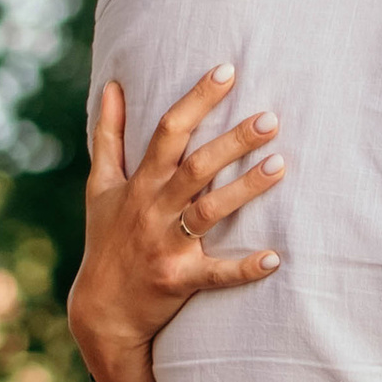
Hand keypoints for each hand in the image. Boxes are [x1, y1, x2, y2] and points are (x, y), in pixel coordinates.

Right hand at [66, 65, 286, 381]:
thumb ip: (108, 135)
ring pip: (209, 211)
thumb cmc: (106, 240)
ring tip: (280, 165)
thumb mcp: (101, 186)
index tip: (228, 70)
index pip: (168, 131)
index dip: (197, 99)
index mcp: (139, 183)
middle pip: (195, 167)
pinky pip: (216, 274)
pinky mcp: (180, 281)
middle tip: (271, 117)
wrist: (101, 310)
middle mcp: (153, 209)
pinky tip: (275, 258)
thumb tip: (111, 84)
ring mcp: (167, 246)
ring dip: (245, 189)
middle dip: (233, 141)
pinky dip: (245, 268)